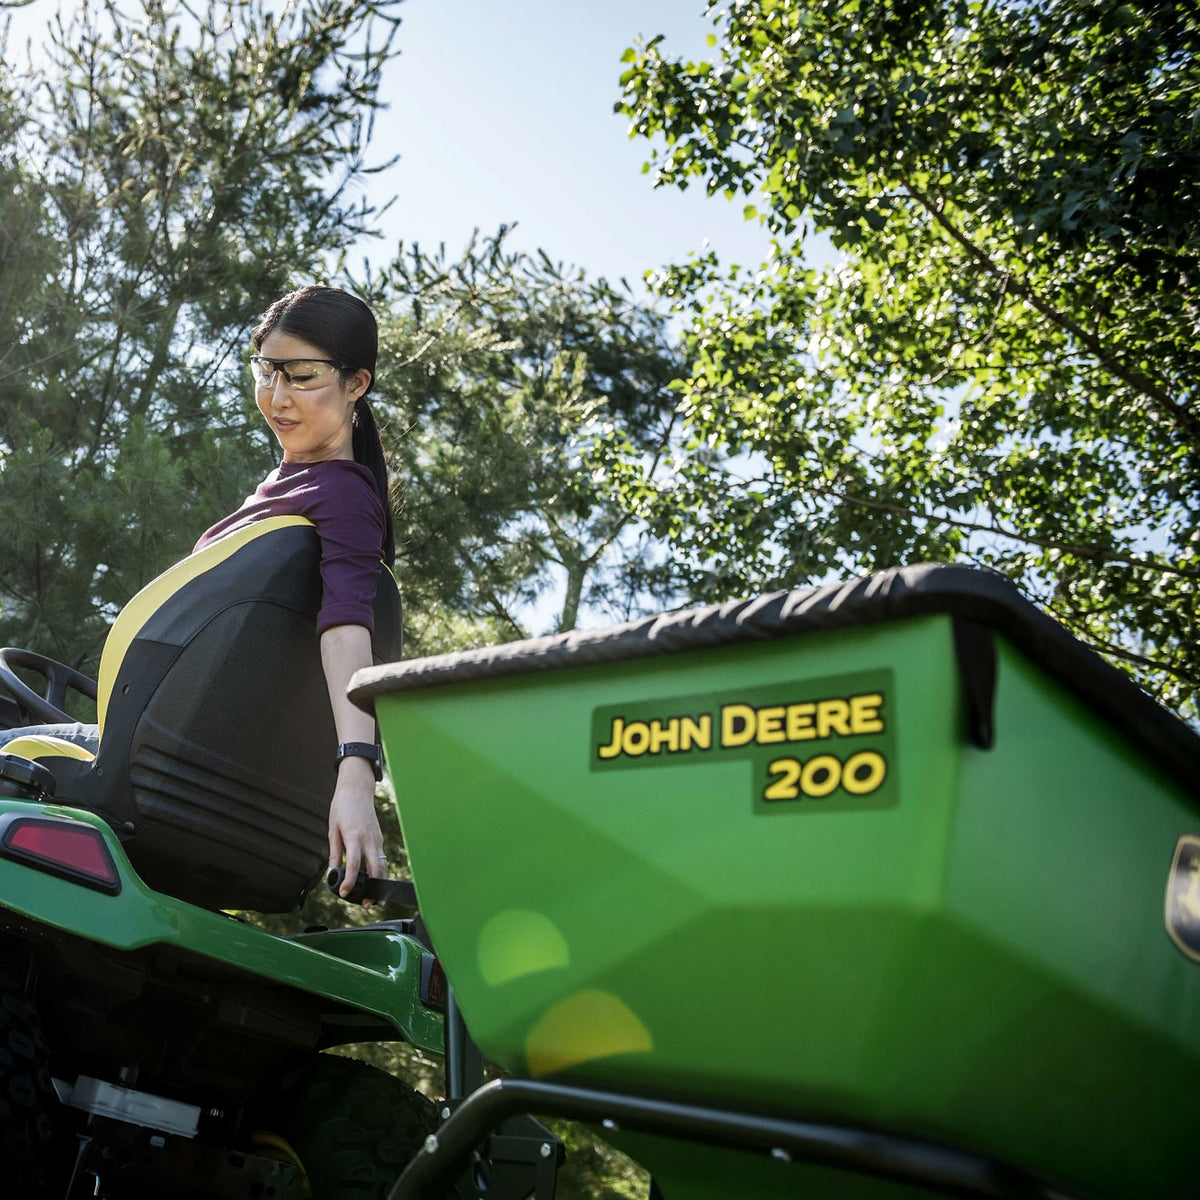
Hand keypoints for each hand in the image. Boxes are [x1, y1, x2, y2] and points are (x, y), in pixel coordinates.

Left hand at [327, 758, 386, 906]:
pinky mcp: (380, 838)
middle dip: (373, 889)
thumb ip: (334, 852)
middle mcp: (369, 839)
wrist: (357, 789)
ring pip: (383, 865)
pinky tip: (374, 880)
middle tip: (367, 904)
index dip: (350, 881)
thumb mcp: (332, 829)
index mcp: (354, 837)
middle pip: (375, 869)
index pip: (354, 865)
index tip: (345, 893)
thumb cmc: (342, 807)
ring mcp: (377, 839)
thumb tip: (332, 872)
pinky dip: (379, 871)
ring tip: (375, 899)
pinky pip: (381, 858)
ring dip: (380, 883)